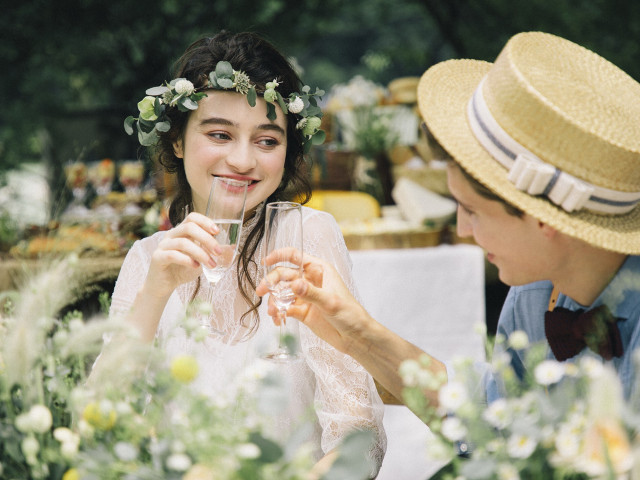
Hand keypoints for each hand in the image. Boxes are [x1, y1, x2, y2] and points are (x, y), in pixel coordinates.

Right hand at [145, 212, 222, 297]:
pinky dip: (187, 260)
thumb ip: (213, 252)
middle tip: (218, 252)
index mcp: (181, 232)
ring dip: (200, 254)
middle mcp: (171, 235)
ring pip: (183, 242)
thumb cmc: (183, 269)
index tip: (217, 231)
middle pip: (189, 227)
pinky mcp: (157, 257)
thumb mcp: (202, 260)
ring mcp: (163, 245)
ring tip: (211, 264)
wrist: (165, 285)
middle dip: (207, 239)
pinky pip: (172, 254)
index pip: (192, 218)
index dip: (205, 221)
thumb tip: (232, 247)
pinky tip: (196, 267)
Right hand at [257, 248, 373, 353]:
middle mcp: (310, 280)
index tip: (266, 261)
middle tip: (261, 292)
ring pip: (282, 292)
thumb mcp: (330, 302)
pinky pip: (285, 308)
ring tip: (273, 312)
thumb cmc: (350, 314)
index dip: (280, 255)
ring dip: (274, 300)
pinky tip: (278, 320)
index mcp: (320, 270)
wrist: (354, 337)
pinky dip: (279, 313)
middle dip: (271, 282)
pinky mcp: (302, 311)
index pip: (296, 256)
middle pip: (284, 275)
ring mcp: (305, 296)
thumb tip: (295, 284)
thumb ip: (311, 293)